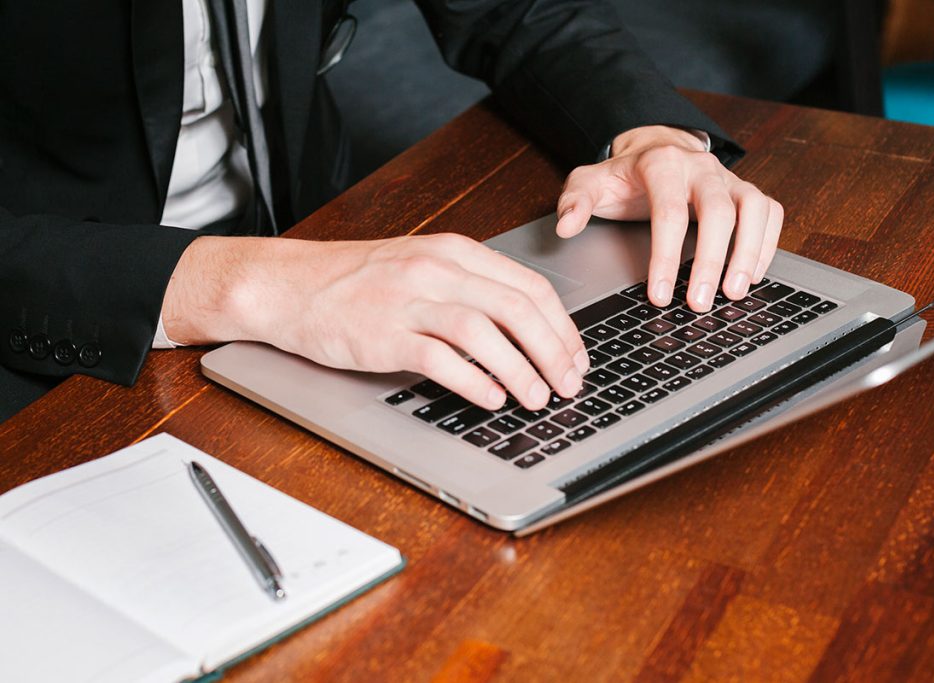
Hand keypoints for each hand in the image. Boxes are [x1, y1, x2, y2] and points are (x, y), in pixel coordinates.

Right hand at [161, 233, 587, 409]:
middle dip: (553, 352)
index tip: (576, 356)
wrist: (290, 285)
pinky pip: (440, 358)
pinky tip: (491, 398)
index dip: (563, 326)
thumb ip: (470, 289)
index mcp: (455, 252)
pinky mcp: (384, 334)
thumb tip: (523, 330)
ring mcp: (409, 300)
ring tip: (537, 397)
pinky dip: (473, 381)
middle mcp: (438, 270)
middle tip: (568, 384)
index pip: (529, 286)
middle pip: (517, 309)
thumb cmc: (355, 280)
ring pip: (485, 333)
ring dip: (521, 370)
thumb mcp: (421, 266)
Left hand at [555, 125, 782, 311]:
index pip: (669, 212)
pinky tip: (753, 275)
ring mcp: (727, 178)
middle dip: (711, 261)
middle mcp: (700, 168)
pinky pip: (769, 212)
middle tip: (700, 302)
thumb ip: (575, 201)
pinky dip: (768, 242)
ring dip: (749, 252)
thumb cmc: (623, 176)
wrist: (654, 148)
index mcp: (661, 164)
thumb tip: (566, 226)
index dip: (666, 257)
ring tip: (735, 292)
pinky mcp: (744, 191)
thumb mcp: (589, 182)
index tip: (658, 294)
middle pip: (718, 211)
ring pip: (753, 208)